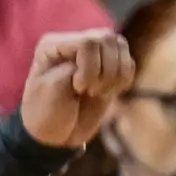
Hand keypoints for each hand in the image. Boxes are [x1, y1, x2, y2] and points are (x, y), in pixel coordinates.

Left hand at [19, 29, 134, 148]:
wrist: (55, 135)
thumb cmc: (45, 113)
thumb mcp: (51, 91)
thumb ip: (71, 68)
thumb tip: (96, 54)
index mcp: (54, 45)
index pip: (87, 42)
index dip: (89, 68)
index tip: (77, 89)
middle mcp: (74, 42)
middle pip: (107, 40)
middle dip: (103, 71)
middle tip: (88, 91)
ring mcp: (94, 53)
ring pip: (121, 47)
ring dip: (114, 76)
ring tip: (96, 93)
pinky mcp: (110, 67)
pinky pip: (129, 64)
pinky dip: (123, 81)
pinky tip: (106, 93)